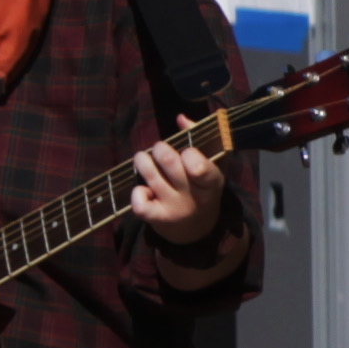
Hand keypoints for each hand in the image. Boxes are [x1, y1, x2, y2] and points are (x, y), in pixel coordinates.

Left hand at [129, 140, 237, 255]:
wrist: (197, 230)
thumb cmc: (201, 189)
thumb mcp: (211, 166)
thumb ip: (199, 139)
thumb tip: (180, 118)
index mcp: (211, 182)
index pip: (200, 168)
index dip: (189, 154)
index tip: (186, 151)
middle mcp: (194, 197)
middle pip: (170, 163)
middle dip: (160, 149)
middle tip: (159, 148)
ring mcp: (176, 209)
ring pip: (151, 176)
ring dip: (142, 161)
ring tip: (142, 158)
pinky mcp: (158, 219)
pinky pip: (140, 204)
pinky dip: (137, 192)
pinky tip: (143, 189)